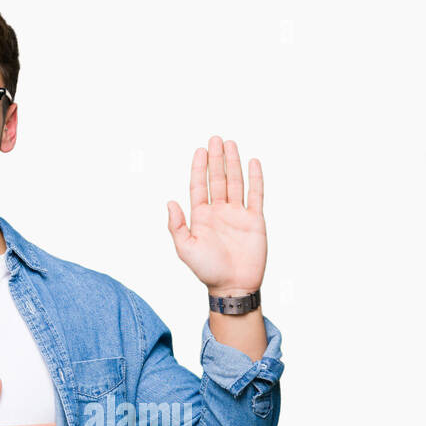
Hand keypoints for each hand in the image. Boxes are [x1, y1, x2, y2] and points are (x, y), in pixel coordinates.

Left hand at [166, 135, 266, 295]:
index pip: (199, 186)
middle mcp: (219, 212)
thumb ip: (176, 226)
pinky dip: (255, 179)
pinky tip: (253, 162)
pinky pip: (255, 195)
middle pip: (217, 179)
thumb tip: (169, 202)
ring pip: (235, 182)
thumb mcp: (186, 249)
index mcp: (201, 216)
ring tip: (230, 144)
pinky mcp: (255, 220)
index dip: (199, 168)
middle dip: (216, 159)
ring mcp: (238, 214)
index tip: (200, 150)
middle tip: (215, 138)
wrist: (233, 286)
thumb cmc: (208, 271)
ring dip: (233, 163)